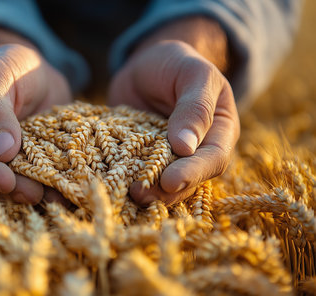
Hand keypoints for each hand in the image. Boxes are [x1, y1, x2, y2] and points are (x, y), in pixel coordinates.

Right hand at [0, 28, 71, 203]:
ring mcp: (16, 164)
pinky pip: (49, 180)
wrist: (38, 72)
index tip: (5, 180)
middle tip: (36, 192)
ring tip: (61, 195)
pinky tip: (75, 187)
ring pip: (23, 187)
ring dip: (41, 194)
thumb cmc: (9, 66)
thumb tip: (1, 152)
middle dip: (15, 190)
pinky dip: (61, 185)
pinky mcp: (42, 165)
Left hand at [108, 17, 239, 205]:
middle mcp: (197, 151)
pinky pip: (138, 173)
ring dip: (147, 192)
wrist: (147, 66)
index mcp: (219, 132)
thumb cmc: (177, 63)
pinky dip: (127, 180)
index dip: (193, 173)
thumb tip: (186, 147)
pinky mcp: (143, 159)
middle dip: (166, 191)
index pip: (214, 159)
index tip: (169, 180)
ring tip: (126, 193)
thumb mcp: (193, 74)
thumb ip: (195, 106)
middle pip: (189, 180)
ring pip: (163, 184)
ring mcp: (168, 158)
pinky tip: (113, 184)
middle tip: (140, 193)